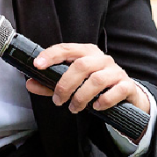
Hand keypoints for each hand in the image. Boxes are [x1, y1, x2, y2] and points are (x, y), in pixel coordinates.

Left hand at [27, 42, 150, 115]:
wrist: (125, 96)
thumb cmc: (94, 87)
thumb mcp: (72, 84)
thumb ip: (50, 84)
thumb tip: (29, 84)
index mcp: (86, 53)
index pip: (66, 48)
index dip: (51, 55)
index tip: (37, 65)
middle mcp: (102, 59)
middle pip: (81, 65)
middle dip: (65, 85)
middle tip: (58, 100)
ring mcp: (116, 71)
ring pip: (97, 80)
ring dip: (81, 97)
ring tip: (74, 108)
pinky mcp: (127, 85)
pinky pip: (115, 91)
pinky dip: (103, 101)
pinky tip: (96, 107)